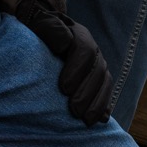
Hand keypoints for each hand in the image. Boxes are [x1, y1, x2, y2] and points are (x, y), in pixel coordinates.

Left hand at [27, 7, 113, 125]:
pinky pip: (107, 92)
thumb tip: (64, 44)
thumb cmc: (39, 33)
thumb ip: (52, 31)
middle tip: (74, 110)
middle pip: (98, 71)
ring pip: (106, 83)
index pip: (85, 50)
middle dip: (87, 92)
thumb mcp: (42, 26)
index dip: (77, 70)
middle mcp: (93, 50)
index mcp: (80, 35)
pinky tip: (101, 120)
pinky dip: (105, 106)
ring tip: (86, 120)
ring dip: (98, 103)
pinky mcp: (99, 79)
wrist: (44, 38)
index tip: (64, 89)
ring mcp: (98, 65)